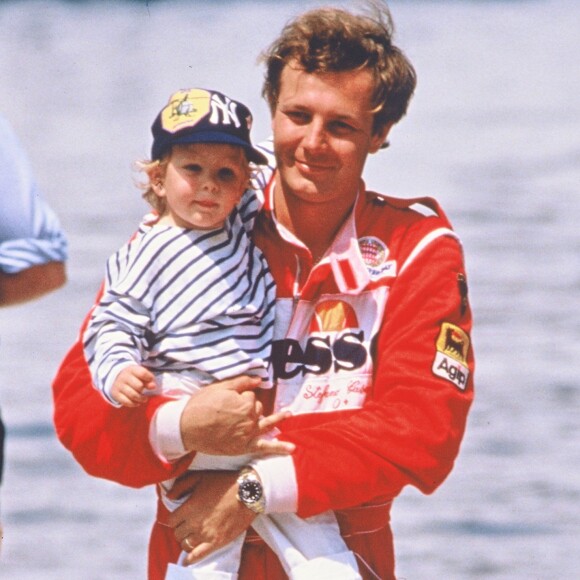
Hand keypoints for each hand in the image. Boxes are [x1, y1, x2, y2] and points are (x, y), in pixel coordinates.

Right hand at [111, 365, 155, 406]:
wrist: (117, 377)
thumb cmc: (134, 377)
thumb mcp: (141, 374)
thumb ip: (149, 379)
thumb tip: (153, 386)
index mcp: (132, 369)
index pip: (143, 373)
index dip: (150, 378)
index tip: (151, 381)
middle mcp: (124, 377)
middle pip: (139, 386)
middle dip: (143, 390)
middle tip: (144, 391)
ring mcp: (119, 385)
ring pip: (133, 395)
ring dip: (141, 399)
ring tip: (144, 399)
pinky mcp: (115, 394)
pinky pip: (126, 402)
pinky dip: (134, 403)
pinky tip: (137, 402)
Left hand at [167, 471, 254, 564]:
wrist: (247, 491)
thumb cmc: (223, 482)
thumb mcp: (200, 476)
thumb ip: (181, 486)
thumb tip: (169, 497)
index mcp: (189, 507)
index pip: (171, 520)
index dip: (175, 518)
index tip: (180, 516)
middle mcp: (195, 522)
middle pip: (178, 533)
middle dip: (181, 529)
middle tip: (187, 524)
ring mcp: (206, 534)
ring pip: (186, 544)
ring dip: (186, 540)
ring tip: (192, 535)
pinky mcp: (216, 542)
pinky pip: (198, 555)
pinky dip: (191, 559)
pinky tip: (187, 560)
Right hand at [180, 375, 294, 455]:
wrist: (186, 427)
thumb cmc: (201, 405)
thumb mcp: (219, 387)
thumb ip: (241, 382)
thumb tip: (259, 380)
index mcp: (245, 403)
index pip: (250, 397)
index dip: (240, 396)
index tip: (227, 399)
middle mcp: (249, 419)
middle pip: (256, 409)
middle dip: (249, 406)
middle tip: (230, 409)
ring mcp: (248, 434)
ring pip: (264, 423)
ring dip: (278, 419)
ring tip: (288, 414)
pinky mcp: (243, 447)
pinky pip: (264, 447)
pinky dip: (279, 448)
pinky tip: (291, 449)